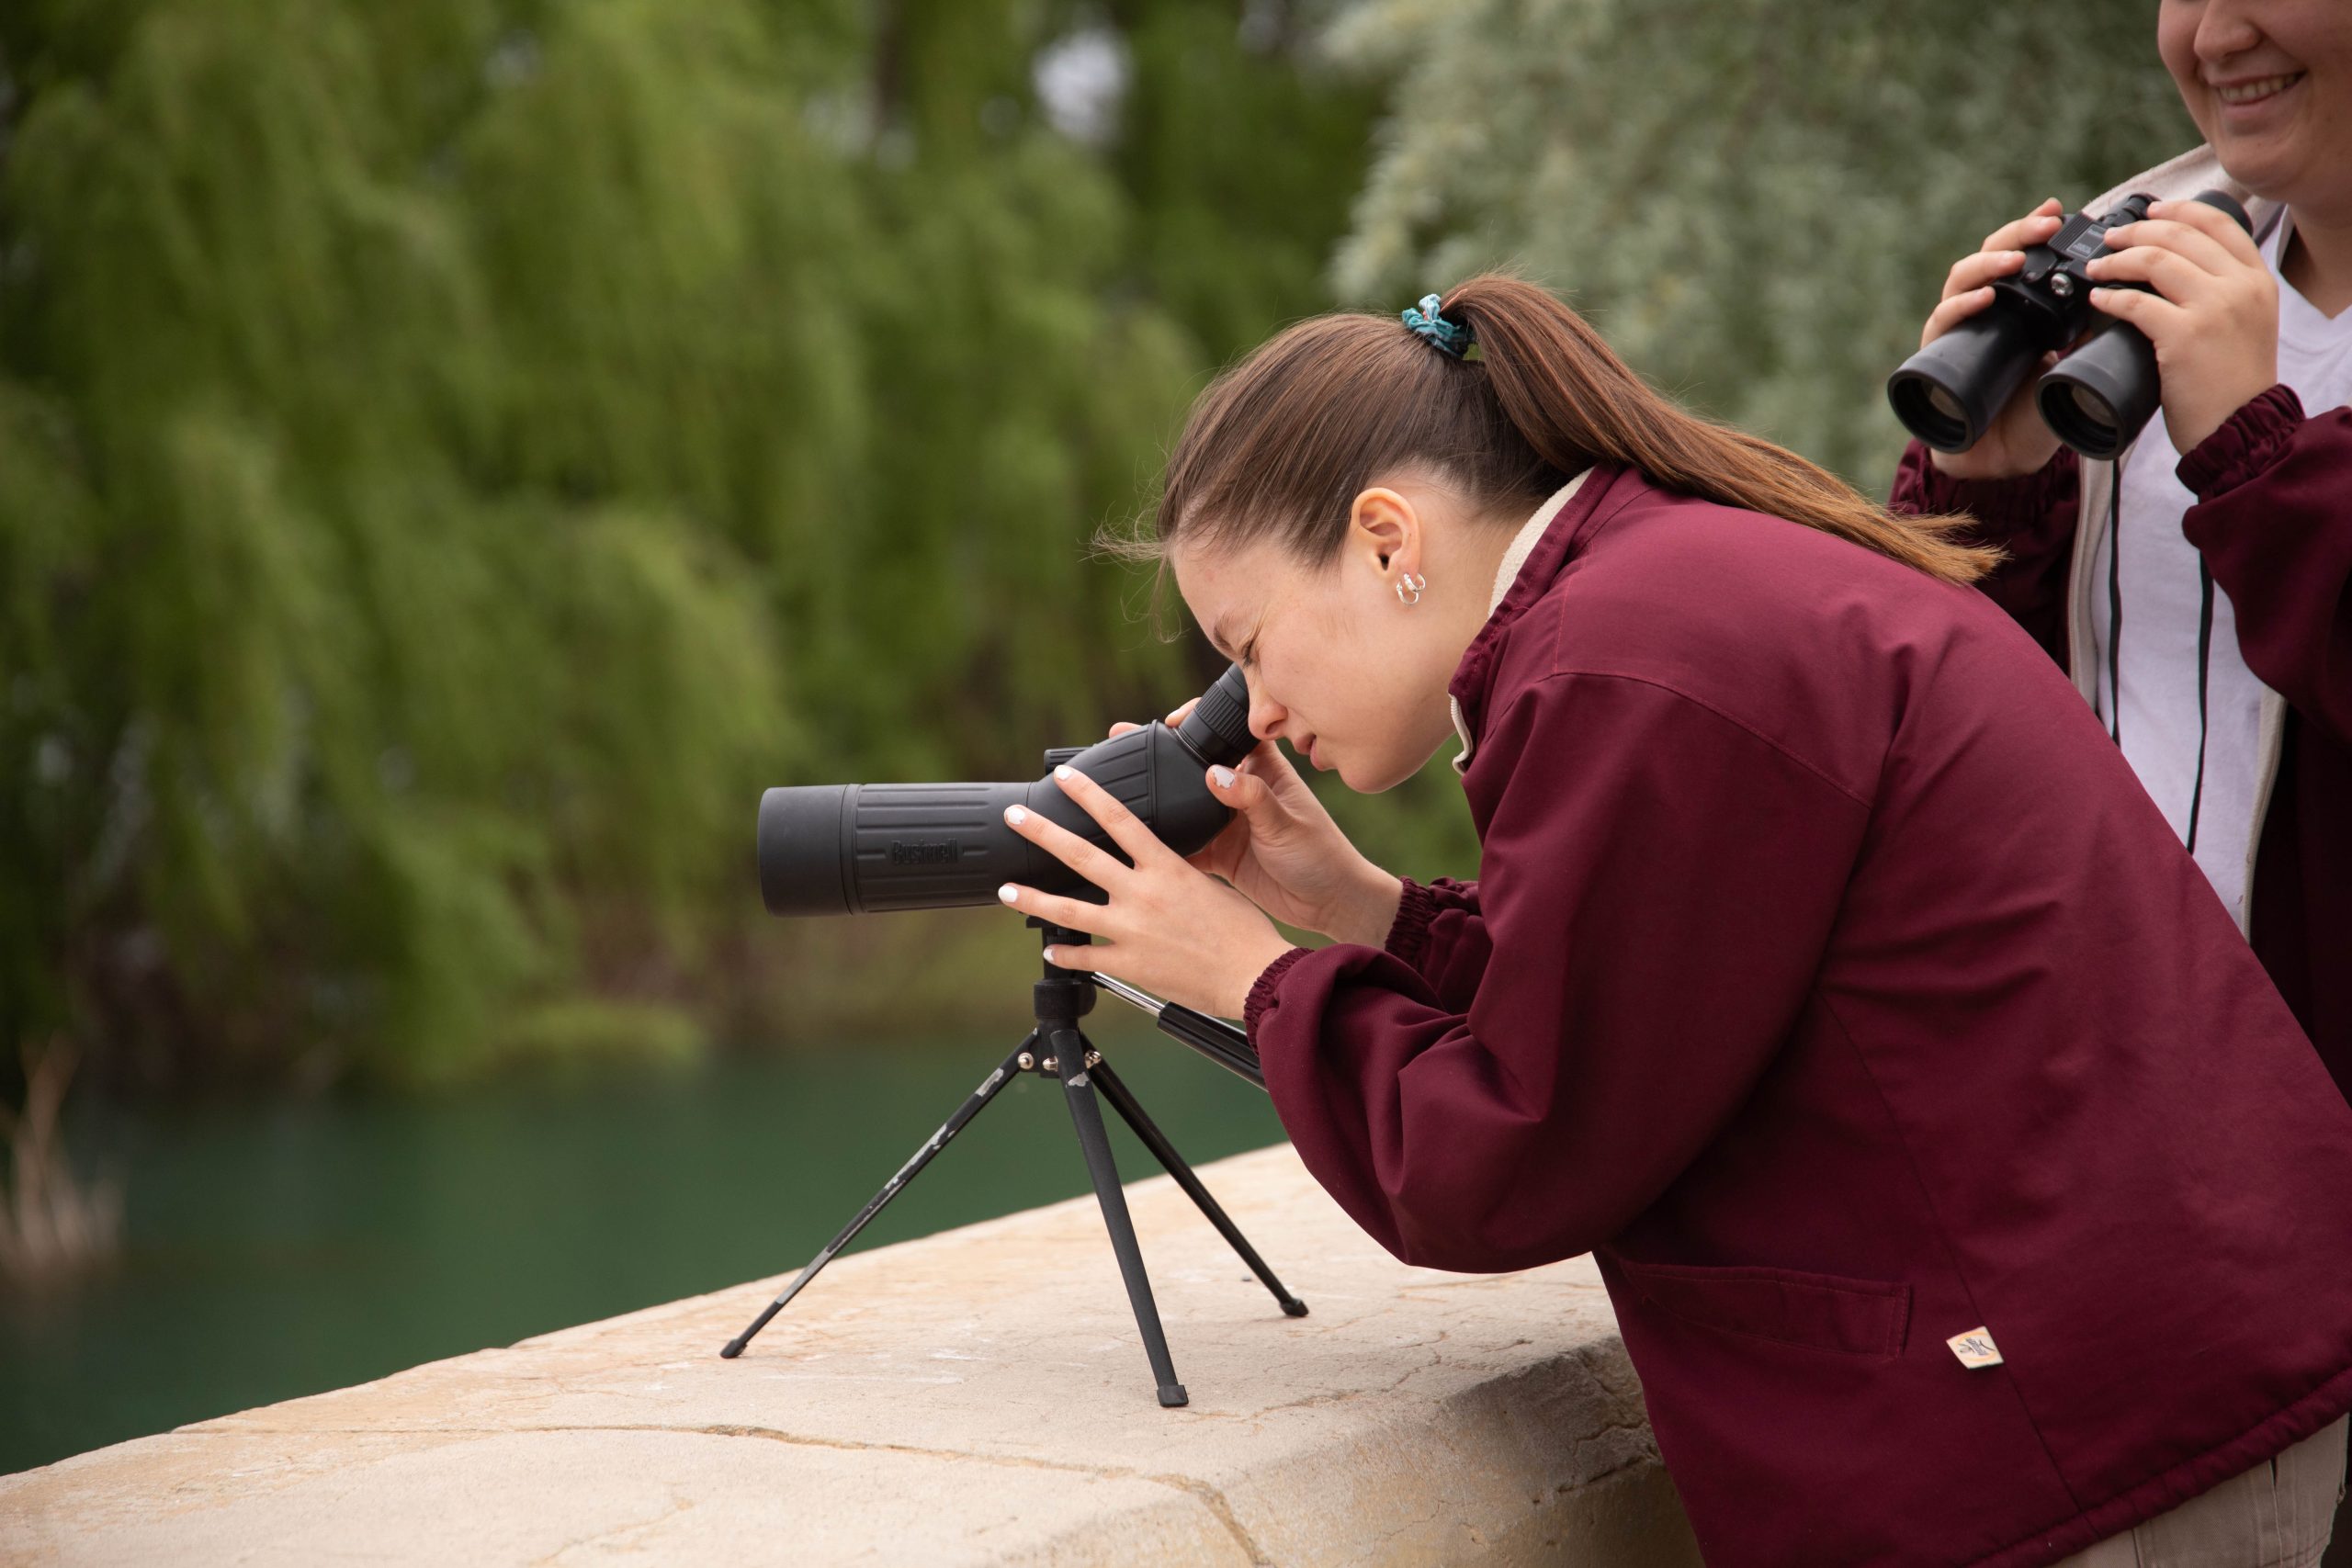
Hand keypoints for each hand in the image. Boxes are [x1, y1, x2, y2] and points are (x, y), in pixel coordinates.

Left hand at [995, 765, 1296, 1018]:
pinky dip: (1065, 955)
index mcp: (1166, 868)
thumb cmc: (1242, 932)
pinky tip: (1050, 951)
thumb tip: (1154, 863)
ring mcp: (1131, 930)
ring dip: (1032, 898)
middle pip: (1081, 856)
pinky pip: (1086, 957)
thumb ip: (1174, 872)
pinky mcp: (1129, 965)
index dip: (1088, 794)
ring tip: (1005, 890)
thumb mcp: (1209, 885)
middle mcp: (1143, 895)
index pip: (1120, 819)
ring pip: (1069, 911)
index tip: (1064, 778)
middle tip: (1015, 818)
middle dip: (1043, 833)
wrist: (1252, 974)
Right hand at [1109, 702, 1401, 946]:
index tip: (1171, 721)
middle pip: (1196, 765)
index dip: (1199, 721)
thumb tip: (1214, 774)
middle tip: (1126, 740)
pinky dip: (1164, 842)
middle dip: (1164, 754)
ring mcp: (1227, 822)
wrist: (1329, 905)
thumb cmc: (1322, 856)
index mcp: (1264, 771)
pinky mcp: (1220, 853)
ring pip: (1185, 803)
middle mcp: (1241, 791)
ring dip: (1158, 796)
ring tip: (1117, 783)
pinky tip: (1133, 839)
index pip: (1229, 731)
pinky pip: (1185, 843)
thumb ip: (1252, 798)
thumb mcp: (1287, 823)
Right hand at [1920, 198, 2069, 480]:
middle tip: (2047, 225)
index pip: (2021, 255)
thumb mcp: (2074, 366)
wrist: (2004, 462)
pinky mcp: (1937, 355)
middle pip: (1992, 255)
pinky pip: (1942, 321)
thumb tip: (2124, 299)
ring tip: (2017, 259)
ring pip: (1962, 279)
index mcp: (2016, 307)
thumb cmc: (2036, 414)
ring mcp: (1957, 330)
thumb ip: (2090, 336)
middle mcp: (1982, 311)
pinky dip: (1961, 306)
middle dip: (2018, 234)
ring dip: (1989, 263)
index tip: (2061, 210)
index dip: (2036, 229)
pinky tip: (1984, 298)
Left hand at [2085, 197, 2278, 456]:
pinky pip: (2136, 302)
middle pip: (2180, 234)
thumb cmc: (2232, 383)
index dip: (2178, 209)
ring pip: (2155, 260)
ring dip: (2116, 260)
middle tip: (2109, 240)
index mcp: (2256, 278)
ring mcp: (2214, 307)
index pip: (2218, 222)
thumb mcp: (2245, 323)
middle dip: (2136, 231)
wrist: (2241, 427)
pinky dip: (2109, 296)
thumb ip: (2222, 292)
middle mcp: (2240, 285)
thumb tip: (2173, 269)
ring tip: (2095, 268)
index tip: (2149, 211)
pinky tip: (2096, 298)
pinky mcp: (2185, 334)